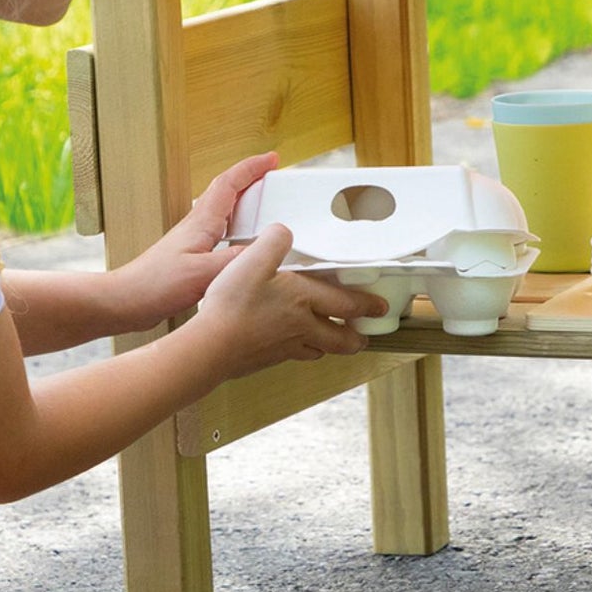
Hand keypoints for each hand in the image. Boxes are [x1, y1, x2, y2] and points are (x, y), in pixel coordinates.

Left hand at [110, 152, 279, 332]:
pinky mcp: (189, 255)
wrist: (126, 300)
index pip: (229, 184)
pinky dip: (237, 228)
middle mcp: (196, 226)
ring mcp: (192, 240)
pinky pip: (219, 232)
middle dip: (250, 178)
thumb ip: (235, 261)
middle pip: (226, 191)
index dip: (251, 168)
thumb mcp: (202, 274)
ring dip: (243, 201)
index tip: (271, 159)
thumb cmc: (154, 285)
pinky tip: (243, 243)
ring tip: (264, 206)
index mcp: (201, 223)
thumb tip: (263, 250)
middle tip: (271, 176)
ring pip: (222, 211)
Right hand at [190, 224, 387, 373]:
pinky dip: (302, 351)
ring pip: (320, 350)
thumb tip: (284, 232)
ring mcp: (286, 347)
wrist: (210, 347)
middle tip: (364, 336)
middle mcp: (302, 327)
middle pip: (341, 338)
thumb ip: (274, 241)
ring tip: (335, 341)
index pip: (347, 304)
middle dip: (356, 337)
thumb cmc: (232, 307)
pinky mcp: (268, 359)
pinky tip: (294, 345)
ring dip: (332, 346)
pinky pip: (295, 356)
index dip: (367, 305)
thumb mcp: (252, 259)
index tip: (380, 307)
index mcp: (304, 299)